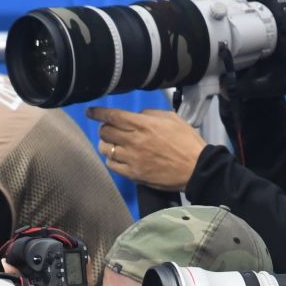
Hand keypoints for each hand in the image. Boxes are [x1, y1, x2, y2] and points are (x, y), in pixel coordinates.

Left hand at [88, 106, 208, 190]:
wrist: (196, 168)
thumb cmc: (186, 141)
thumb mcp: (171, 118)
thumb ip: (150, 114)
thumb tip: (136, 115)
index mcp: (143, 124)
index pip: (112, 116)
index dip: (97, 112)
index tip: (90, 111)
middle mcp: (134, 140)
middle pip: (105, 131)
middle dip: (104, 128)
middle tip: (109, 129)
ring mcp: (132, 159)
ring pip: (105, 148)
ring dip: (105, 144)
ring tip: (112, 144)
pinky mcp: (133, 174)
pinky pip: (112, 165)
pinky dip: (111, 159)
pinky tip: (117, 157)